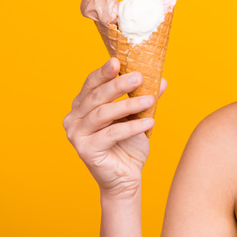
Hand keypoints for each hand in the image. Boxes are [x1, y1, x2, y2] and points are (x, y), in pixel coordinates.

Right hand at [63, 58, 167, 198]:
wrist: (126, 176)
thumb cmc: (128, 143)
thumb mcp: (138, 116)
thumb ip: (145, 97)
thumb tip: (161, 79)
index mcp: (82, 105)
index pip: (92, 83)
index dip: (104, 72)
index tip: (118, 60)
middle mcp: (74, 118)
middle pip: (97, 96)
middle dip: (118, 85)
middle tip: (139, 77)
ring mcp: (77, 135)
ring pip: (104, 113)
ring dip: (129, 105)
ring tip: (151, 100)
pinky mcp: (85, 150)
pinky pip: (111, 134)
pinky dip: (132, 126)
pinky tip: (150, 122)